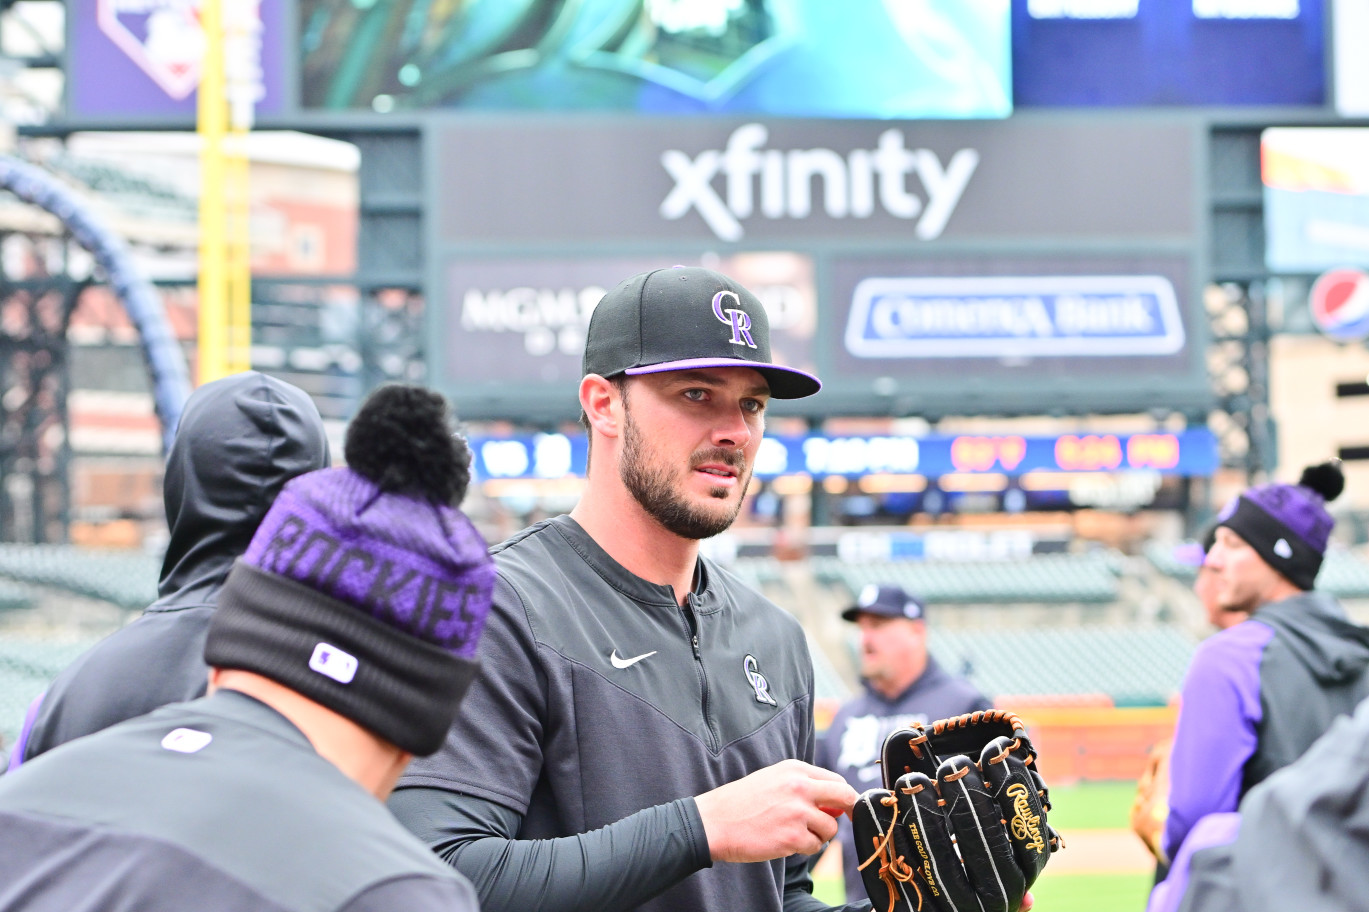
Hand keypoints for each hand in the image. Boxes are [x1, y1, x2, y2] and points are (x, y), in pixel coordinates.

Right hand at [695, 759, 857, 862]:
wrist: (714, 822)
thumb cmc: (740, 802)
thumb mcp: (772, 780)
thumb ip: (803, 786)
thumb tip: (834, 803)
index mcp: (795, 769)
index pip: (836, 780)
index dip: (843, 796)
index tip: (843, 807)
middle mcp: (800, 787)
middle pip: (845, 797)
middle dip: (848, 811)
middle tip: (840, 820)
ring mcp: (798, 812)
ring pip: (831, 827)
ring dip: (819, 835)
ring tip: (795, 833)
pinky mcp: (793, 837)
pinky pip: (816, 846)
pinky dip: (805, 848)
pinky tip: (785, 842)